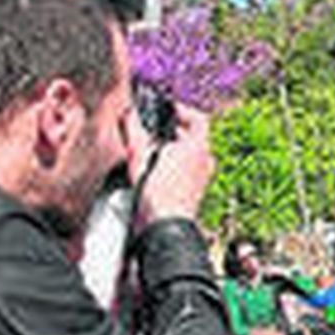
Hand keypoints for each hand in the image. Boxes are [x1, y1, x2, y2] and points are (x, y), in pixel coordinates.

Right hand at [134, 103, 213, 226]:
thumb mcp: (139, 154)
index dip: (182, 111)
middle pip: (194, 137)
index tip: (168, 109)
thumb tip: (129, 113)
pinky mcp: (195, 192)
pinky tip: (157, 168)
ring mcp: (202, 178)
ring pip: (191, 154)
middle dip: (175, 130)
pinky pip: (188, 170)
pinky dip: (175, 164)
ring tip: (153, 147)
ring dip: (174, 148)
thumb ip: (134, 128)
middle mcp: (205, 162)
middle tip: (156, 127)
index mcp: (198, 147)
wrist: (164, 226)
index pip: (198, 119)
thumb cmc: (156, 191)